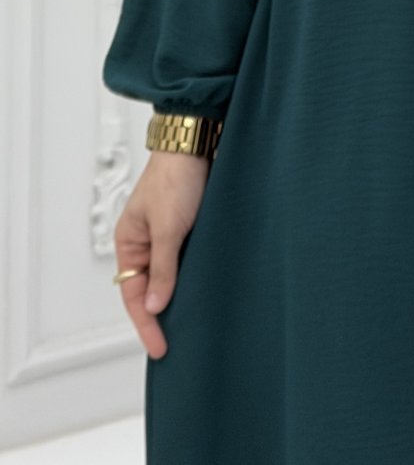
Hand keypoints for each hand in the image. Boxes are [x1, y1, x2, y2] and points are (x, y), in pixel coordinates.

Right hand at [112, 149, 209, 358]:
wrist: (197, 141)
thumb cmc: (176, 177)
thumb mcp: (168, 228)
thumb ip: (162, 269)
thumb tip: (154, 307)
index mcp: (130, 242)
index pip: (134, 295)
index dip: (146, 324)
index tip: (160, 348)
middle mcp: (146, 241)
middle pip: (151, 289)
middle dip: (162, 316)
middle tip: (177, 344)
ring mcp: (169, 235)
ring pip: (171, 276)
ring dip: (180, 296)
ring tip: (193, 325)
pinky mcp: (190, 226)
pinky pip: (188, 260)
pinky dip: (194, 277)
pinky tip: (206, 291)